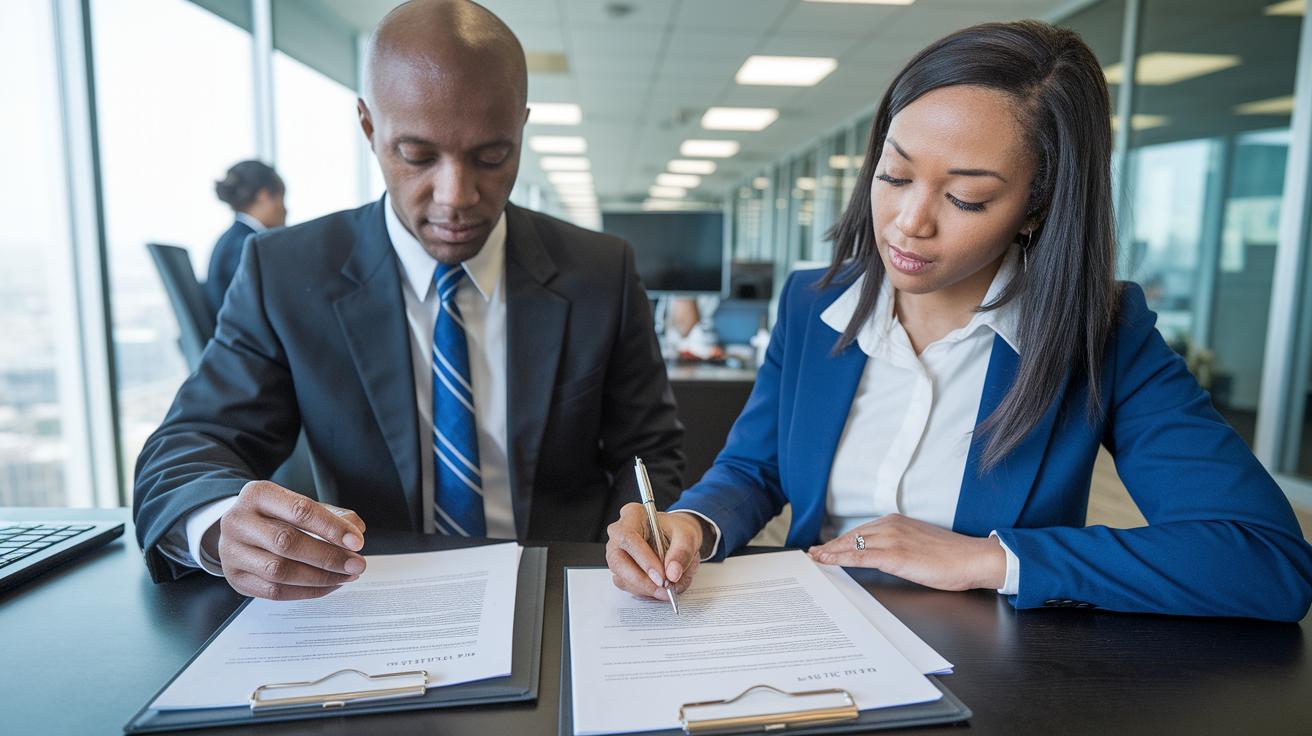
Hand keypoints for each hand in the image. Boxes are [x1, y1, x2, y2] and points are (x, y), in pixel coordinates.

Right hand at [217, 481, 367, 599]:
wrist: (238, 530)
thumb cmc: (275, 516)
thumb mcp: (299, 505)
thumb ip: (331, 515)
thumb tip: (357, 530)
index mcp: (258, 494)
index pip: (299, 510)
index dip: (331, 528)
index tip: (357, 541)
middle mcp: (239, 521)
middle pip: (287, 542)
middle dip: (328, 556)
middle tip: (356, 564)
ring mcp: (232, 551)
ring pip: (280, 571)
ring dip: (320, 577)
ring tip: (345, 576)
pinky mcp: (235, 577)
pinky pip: (274, 591)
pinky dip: (306, 591)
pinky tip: (327, 585)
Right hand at [605, 503, 704, 600]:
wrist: (676, 537)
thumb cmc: (677, 531)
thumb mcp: (687, 535)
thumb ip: (682, 552)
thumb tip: (672, 574)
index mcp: (632, 516)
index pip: (628, 538)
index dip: (643, 559)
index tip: (662, 577)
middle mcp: (618, 534)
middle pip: (618, 561)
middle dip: (642, 580)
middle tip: (664, 589)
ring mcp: (616, 553)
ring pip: (622, 576)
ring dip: (645, 588)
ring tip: (668, 589)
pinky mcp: (620, 569)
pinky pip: (626, 585)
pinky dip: (644, 591)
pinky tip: (659, 588)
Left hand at [807, 514, 1005, 591]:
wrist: (972, 558)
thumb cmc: (951, 555)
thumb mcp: (919, 543)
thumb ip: (899, 544)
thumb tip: (883, 553)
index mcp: (896, 521)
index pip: (860, 530)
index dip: (840, 539)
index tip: (825, 546)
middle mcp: (891, 525)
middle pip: (851, 536)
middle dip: (830, 545)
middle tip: (813, 553)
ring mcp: (892, 539)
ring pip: (851, 544)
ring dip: (830, 552)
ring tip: (815, 559)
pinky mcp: (894, 555)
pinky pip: (861, 556)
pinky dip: (841, 558)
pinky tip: (829, 562)